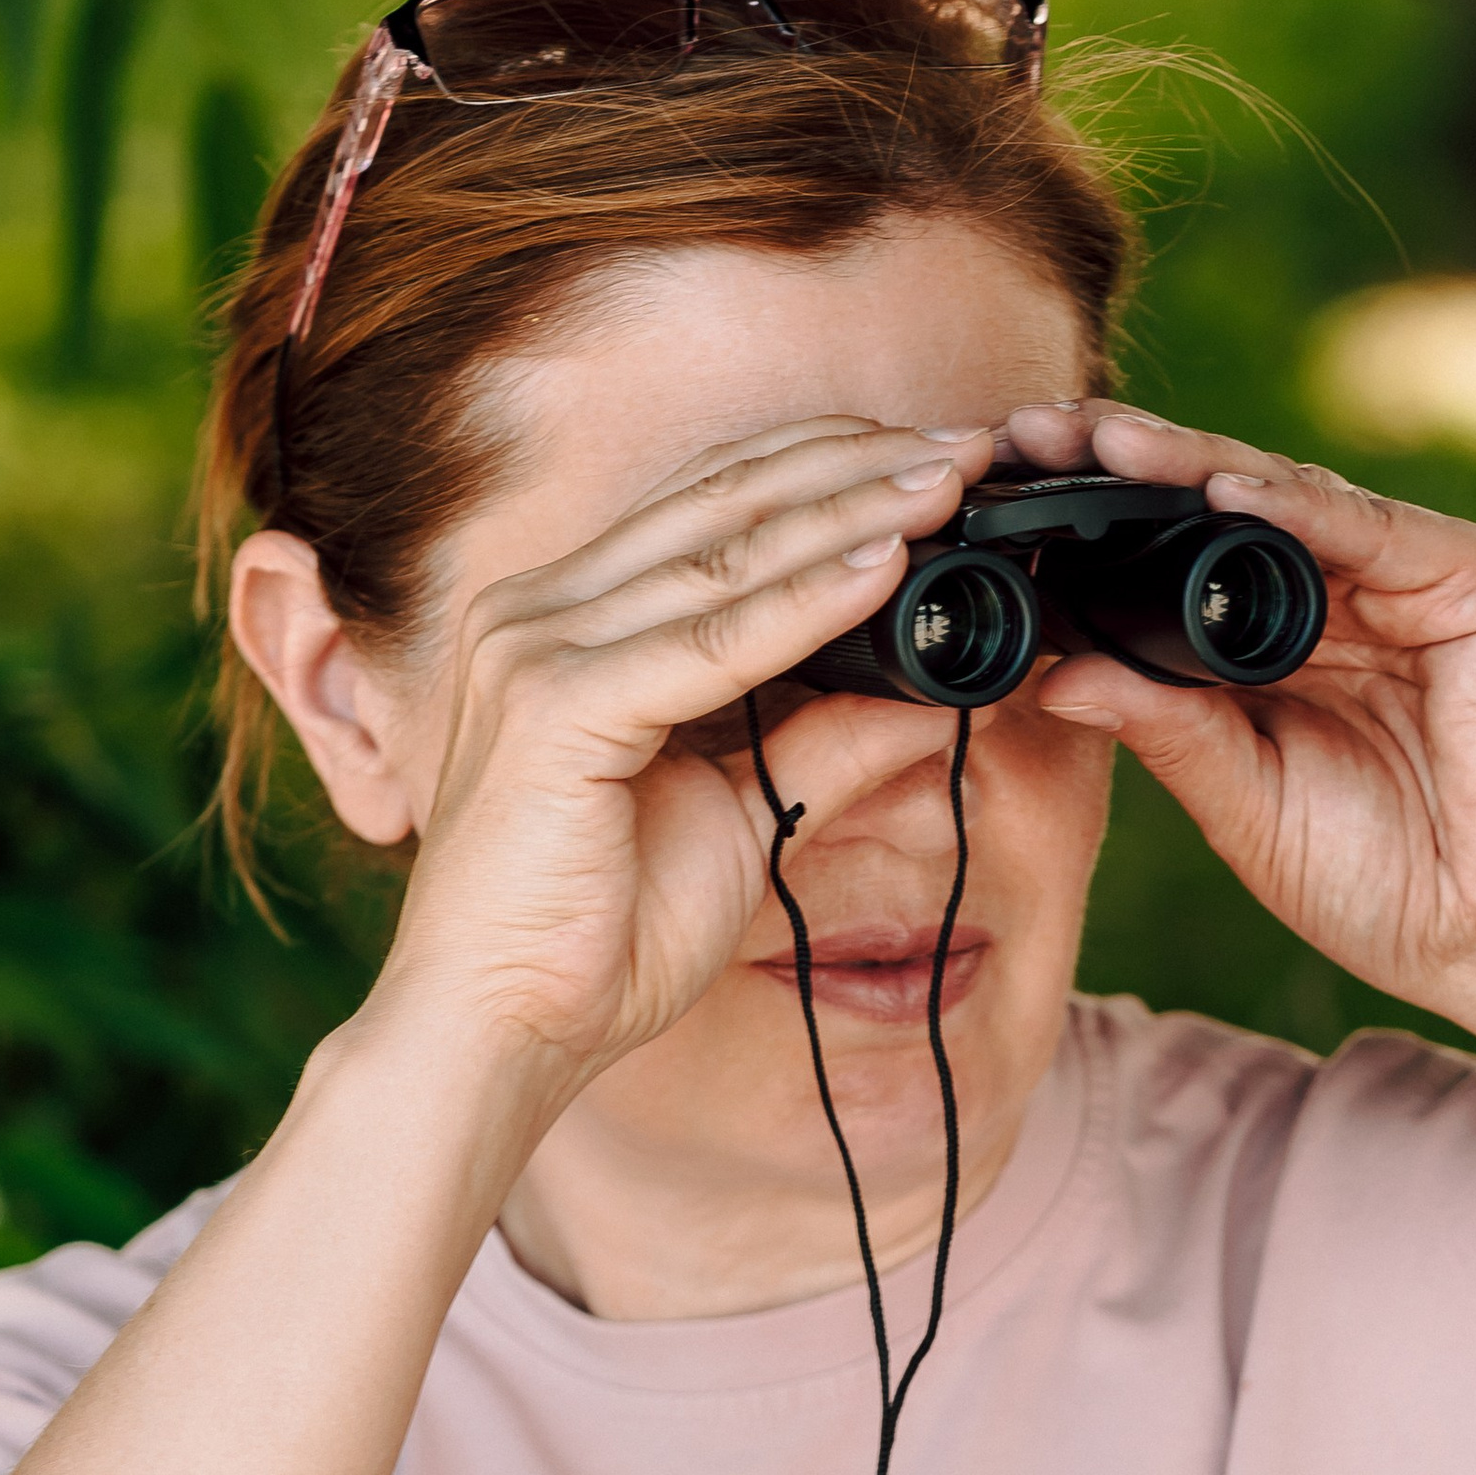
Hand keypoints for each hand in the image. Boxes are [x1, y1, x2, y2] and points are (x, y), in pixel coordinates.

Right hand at [365, 417, 991, 1089]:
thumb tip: (933, 700)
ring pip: (725, 557)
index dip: (829, 473)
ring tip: (948, 481)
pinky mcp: (555, 705)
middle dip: (855, 467)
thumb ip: (824, 748)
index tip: (939, 462)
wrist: (506, 1030)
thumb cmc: (598, 937)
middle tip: (969, 444)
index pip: (713, 511)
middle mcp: (541, 612)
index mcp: (571, 623)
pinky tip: (883, 565)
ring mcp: (537, 648)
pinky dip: (804, 601)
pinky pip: (709, 640)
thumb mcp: (745, 820)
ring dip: (847, 512)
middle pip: (723, 507)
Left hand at [1010, 400, 1475, 1026]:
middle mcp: (1336, 602)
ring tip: (1102, 440)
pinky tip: (1223, 486)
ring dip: (1188, 463)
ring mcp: (1403, 581)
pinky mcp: (1467, 577)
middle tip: (1025, 432)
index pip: (1171, 565)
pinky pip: (1368, 528)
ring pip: (1280, 498)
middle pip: (1214, 510)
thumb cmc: (1389, 883)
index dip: (1090, 533)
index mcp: (1278, 655)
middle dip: (1122, 469)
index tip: (999, 506)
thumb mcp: (1241, 802)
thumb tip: (1057, 675)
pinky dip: (1297, 505)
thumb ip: (1164, 729)